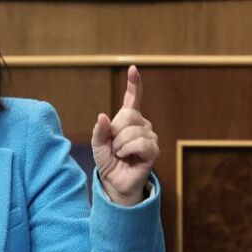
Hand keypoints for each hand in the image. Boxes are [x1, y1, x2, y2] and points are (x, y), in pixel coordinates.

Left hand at [90, 65, 159, 205]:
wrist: (114, 182)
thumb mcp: (97, 144)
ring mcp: (150, 136)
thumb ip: (99, 130)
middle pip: (128, 114)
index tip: (132, 69)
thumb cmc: (108, 161)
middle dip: (115, 131)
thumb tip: (103, 116)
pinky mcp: (154, 150)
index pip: (133, 98)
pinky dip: (128, 150)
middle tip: (114, 145)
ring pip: (131, 131)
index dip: (134, 84)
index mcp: (128, 120)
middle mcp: (142, 124)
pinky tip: (128, 157)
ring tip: (121, 154)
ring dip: (119, 145)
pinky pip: (140, 142)